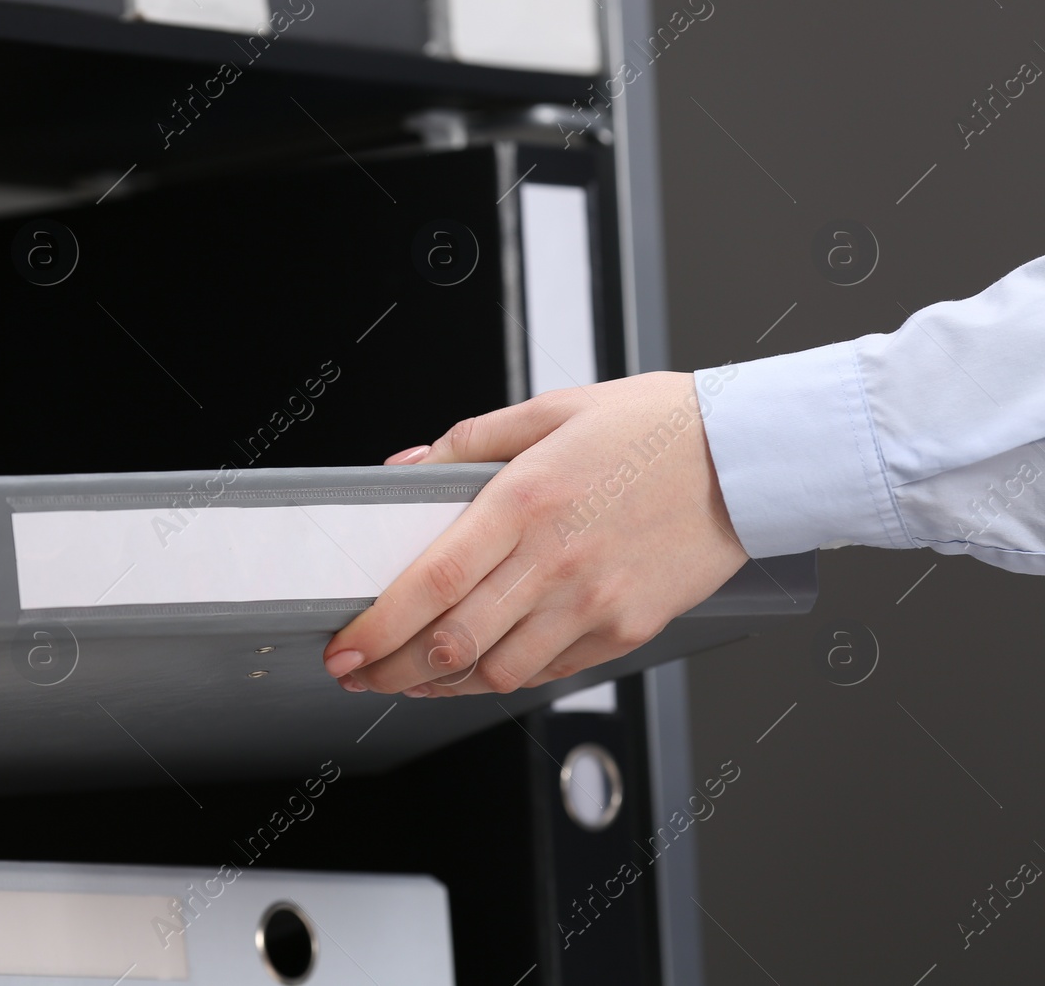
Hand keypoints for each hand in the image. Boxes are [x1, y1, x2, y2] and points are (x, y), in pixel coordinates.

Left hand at [321, 371, 749, 695]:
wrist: (750, 458)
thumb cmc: (656, 428)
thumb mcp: (554, 410)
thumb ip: (470, 440)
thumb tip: (409, 466)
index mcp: (526, 500)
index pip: (432, 580)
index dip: (379, 625)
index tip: (344, 645)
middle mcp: (556, 561)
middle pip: (453, 641)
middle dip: (390, 669)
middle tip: (358, 672)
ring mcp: (594, 603)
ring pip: (498, 672)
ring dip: (439, 685)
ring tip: (404, 679)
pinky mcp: (627, 629)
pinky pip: (549, 672)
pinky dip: (501, 680)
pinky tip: (474, 673)